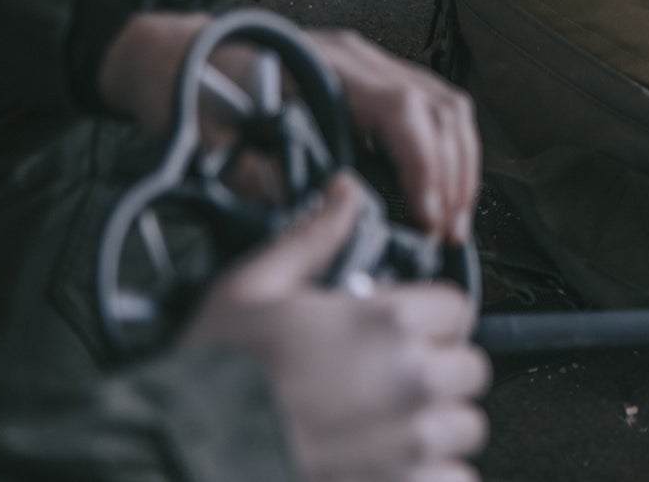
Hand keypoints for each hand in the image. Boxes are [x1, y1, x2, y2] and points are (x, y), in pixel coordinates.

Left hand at [99, 14, 480, 241]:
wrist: (179, 55)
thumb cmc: (192, 91)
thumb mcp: (210, 138)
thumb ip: (256, 178)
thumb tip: (307, 222)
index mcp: (324, 66)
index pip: (401, 108)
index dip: (424, 164)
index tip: (428, 216)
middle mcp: (359, 59)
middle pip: (439, 107)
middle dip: (455, 174)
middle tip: (448, 232)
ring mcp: (372, 67)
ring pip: (447, 107)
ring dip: (460, 166)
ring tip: (452, 219)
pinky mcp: (375, 83)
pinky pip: (433, 111)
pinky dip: (447, 154)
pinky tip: (441, 192)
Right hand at [184, 174, 490, 481]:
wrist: (180, 454)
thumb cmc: (213, 377)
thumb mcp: (252, 288)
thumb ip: (313, 238)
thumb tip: (345, 195)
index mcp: (388, 323)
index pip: (457, 309)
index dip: (430, 319)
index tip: (405, 332)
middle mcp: (412, 381)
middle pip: (469, 370)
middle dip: (437, 373)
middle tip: (392, 382)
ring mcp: (411, 444)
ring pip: (465, 429)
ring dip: (436, 428)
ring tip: (390, 429)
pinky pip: (455, 481)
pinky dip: (431, 477)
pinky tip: (391, 468)